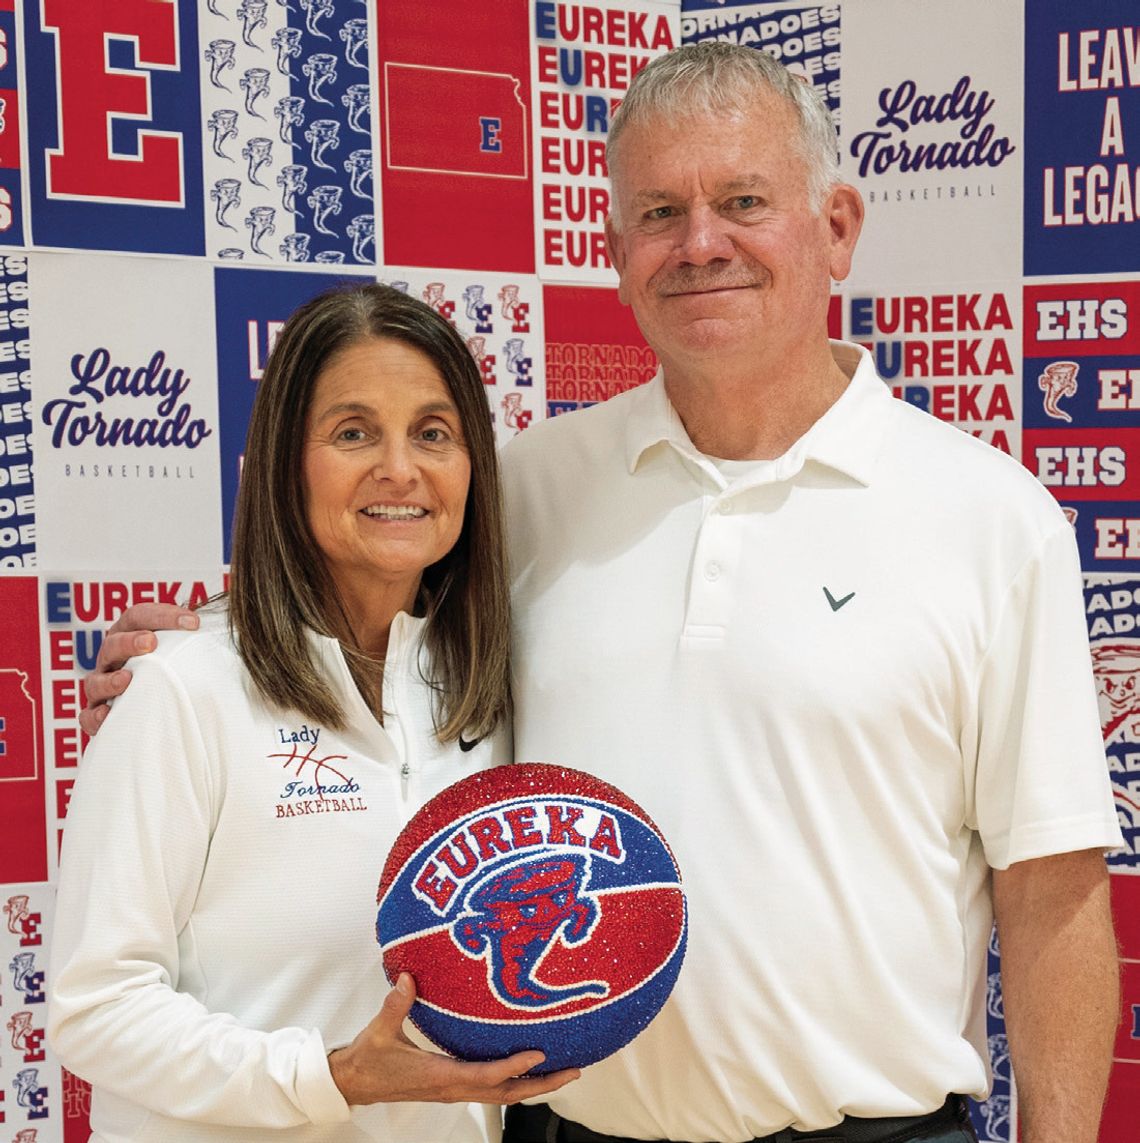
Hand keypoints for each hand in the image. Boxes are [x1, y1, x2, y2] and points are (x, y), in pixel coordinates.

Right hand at [79, 604, 198, 736]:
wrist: (164, 716)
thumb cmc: (179, 675)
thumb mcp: (189, 654)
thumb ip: (202, 641)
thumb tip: (239, 626)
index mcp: (132, 636)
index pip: (138, 615)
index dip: (163, 615)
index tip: (194, 623)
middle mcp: (113, 660)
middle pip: (112, 642)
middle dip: (129, 641)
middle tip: (150, 643)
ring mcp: (102, 687)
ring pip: (95, 680)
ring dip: (110, 678)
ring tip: (128, 679)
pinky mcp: (99, 716)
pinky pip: (88, 716)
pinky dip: (95, 716)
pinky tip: (109, 714)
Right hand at [327, 974, 579, 1105]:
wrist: (355, 1082)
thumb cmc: (368, 1058)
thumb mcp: (379, 1030)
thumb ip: (395, 1004)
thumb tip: (408, 978)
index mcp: (439, 1076)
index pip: (484, 1075)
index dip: (513, 1067)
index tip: (539, 1054)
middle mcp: (452, 1088)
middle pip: (506, 1093)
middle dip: (541, 1084)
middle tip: (573, 1071)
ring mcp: (454, 1090)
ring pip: (502, 1095)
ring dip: (533, 1085)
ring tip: (563, 1072)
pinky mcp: (452, 1087)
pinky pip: (492, 1089)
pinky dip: (515, 1082)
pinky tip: (529, 1070)